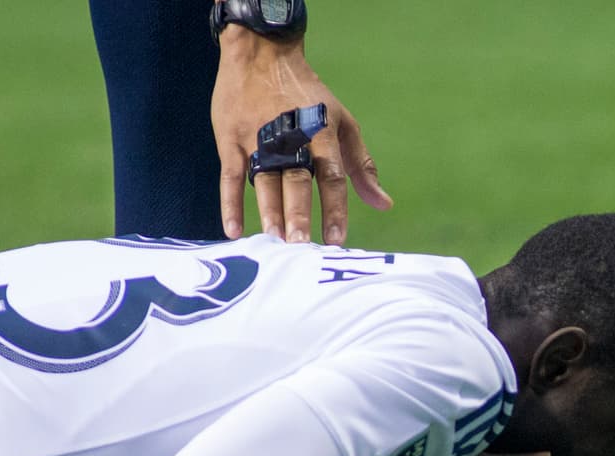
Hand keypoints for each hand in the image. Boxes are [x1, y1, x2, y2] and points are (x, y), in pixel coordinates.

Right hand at [212, 28, 392, 243]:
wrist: (262, 53)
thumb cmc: (308, 96)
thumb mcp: (342, 124)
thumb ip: (361, 167)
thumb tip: (384, 204)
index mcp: (320, 134)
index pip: (330, 176)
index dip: (334, 208)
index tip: (337, 239)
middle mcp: (290, 138)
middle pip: (295, 179)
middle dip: (298, 212)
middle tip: (299, 244)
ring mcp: (257, 138)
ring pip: (264, 179)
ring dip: (269, 211)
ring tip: (274, 240)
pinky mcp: (230, 137)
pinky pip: (230, 175)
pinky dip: (230, 202)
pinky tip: (234, 229)